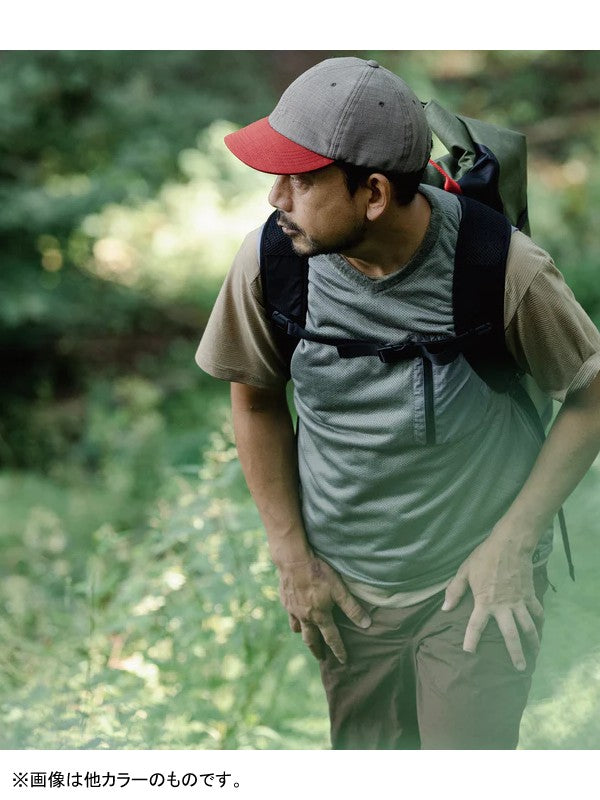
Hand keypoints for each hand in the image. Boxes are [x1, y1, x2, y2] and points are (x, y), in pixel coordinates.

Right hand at [278, 555, 370, 663]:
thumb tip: (366, 624)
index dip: (339, 650)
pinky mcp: (286, 601)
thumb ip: (352, 608)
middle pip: (311, 639)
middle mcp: (306, 617)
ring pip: (298, 629)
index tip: (343, 661)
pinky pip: (290, 616)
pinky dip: (295, 621)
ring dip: (304, 636)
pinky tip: (297, 616)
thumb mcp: (339, 589)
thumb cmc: (319, 573)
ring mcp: (293, 610)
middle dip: (317, 650)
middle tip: (321, 658)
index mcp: (320, 616)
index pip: (332, 638)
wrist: (293, 561)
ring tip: (308, 639)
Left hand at [441, 527, 543, 670]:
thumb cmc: (484, 558)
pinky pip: (537, 611)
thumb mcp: (464, 571)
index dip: (471, 640)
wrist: (510, 545)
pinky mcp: (530, 595)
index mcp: (484, 602)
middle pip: (510, 635)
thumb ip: (454, 591)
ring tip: (534, 655)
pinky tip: (540, 628)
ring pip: (528, 627)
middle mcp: (503, 606)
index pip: (476, 626)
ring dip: (532, 642)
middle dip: (515, 653)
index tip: (469, 653)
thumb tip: (444, 609)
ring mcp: (519, 602)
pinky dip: (540, 621)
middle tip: (519, 669)